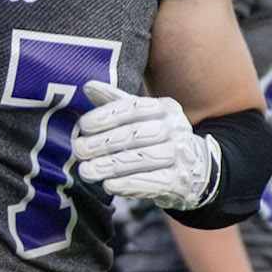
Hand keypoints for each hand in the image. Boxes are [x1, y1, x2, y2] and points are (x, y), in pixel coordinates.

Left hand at [72, 82, 217, 209]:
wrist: (193, 167)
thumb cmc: (155, 139)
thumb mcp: (138, 118)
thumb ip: (114, 103)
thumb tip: (88, 86)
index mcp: (164, 108)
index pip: (133, 107)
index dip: (105, 116)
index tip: (83, 126)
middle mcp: (175, 128)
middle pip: (137, 134)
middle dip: (104, 143)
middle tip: (79, 151)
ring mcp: (180, 154)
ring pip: (145, 158)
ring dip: (111, 165)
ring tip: (86, 171)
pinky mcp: (180, 180)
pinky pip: (155, 182)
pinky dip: (130, 184)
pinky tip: (108, 185)